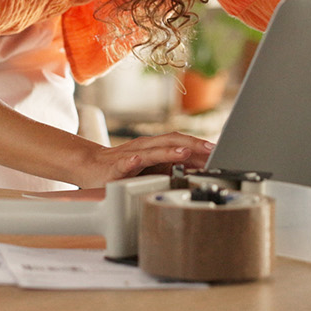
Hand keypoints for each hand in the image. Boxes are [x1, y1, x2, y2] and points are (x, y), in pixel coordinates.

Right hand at [76, 132, 214, 187]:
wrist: (90, 167)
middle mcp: (145, 147)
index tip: (220, 151)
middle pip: (171, 141)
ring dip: (168, 151)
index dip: (201, 145)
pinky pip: (124, 163)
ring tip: (184, 152)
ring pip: (151, 151)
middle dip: (192, 144)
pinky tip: (137, 162)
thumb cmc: (124, 167)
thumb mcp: (153, 168)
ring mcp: (131, 155)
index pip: (182, 142)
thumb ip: (173, 167)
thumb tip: (199, 169)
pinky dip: (132, 161)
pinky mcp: (115, 167)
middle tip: (211, 149)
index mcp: (155, 147)